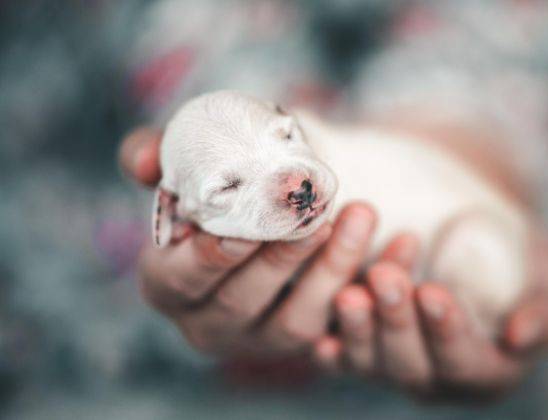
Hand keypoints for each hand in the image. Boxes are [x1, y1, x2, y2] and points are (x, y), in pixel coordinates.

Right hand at [119, 127, 377, 356]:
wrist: (280, 203)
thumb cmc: (225, 184)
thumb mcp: (191, 163)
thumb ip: (159, 154)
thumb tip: (146, 161)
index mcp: (167, 281)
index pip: (176, 279)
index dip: (209, 258)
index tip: (246, 229)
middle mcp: (206, 321)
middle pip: (239, 303)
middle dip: (280, 260)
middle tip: (317, 216)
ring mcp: (258, 339)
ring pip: (294, 321)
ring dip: (331, 269)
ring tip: (360, 215)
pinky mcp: (303, 341)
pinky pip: (339, 326)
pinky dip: (367, 282)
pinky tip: (399, 243)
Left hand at [312, 228, 547, 401]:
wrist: (484, 253)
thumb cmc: (527, 271)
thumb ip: (546, 314)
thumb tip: (519, 336)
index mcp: (488, 372)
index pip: (464, 360)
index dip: (446, 330)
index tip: (431, 291)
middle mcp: (439, 380)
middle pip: (411, 364)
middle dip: (395, 321)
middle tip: (384, 276)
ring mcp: (398, 369)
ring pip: (372, 363)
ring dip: (357, 330)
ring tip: (348, 294)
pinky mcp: (367, 351)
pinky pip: (344, 359)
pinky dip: (331, 350)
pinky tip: (319, 336)